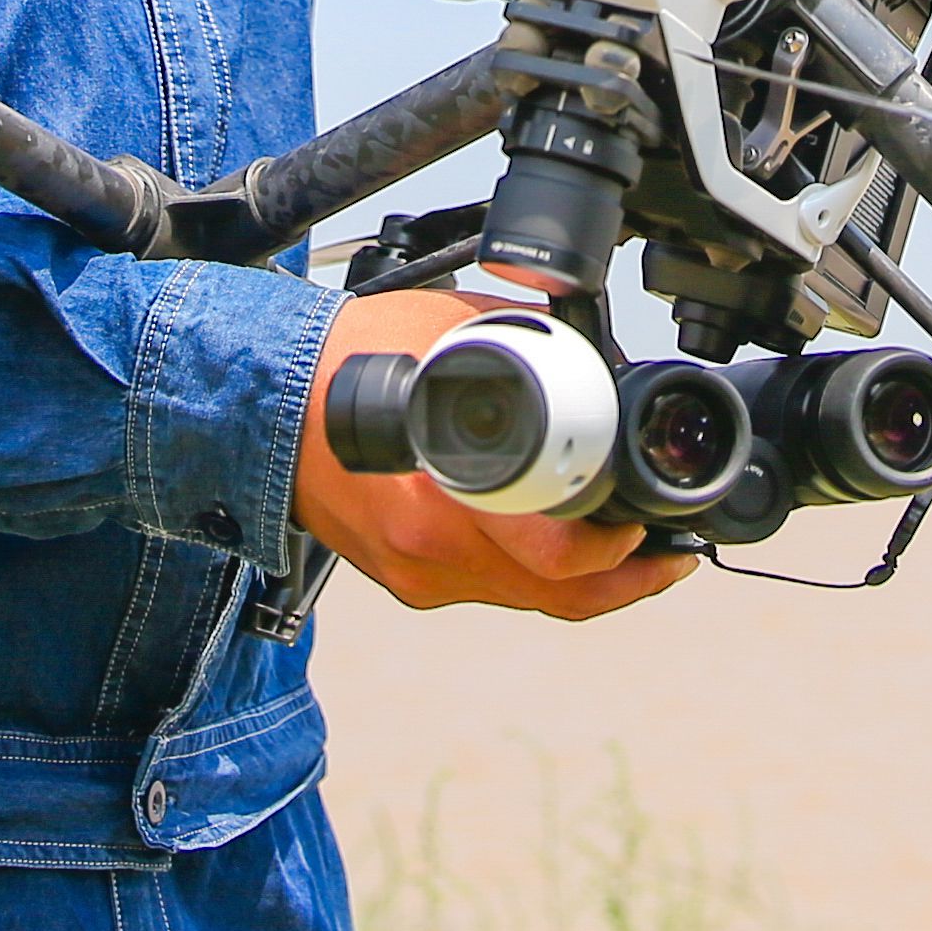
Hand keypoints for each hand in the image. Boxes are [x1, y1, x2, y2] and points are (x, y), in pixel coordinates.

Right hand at [292, 290, 693, 620]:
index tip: (656, 529)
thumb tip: (590, 352)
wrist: (258, 403)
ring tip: (634, 552)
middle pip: (554, 594)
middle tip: (673, 557)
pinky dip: (532, 573)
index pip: (558, 559)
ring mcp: (416, 575)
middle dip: (626, 582)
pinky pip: (487, 587)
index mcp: (443, 506)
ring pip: (524, 597)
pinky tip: (557, 545)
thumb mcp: (449, 333)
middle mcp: (431, 555)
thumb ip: (522, 343)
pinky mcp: (405, 579)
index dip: (622, 556)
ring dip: (583, 581)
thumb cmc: (345, 362)